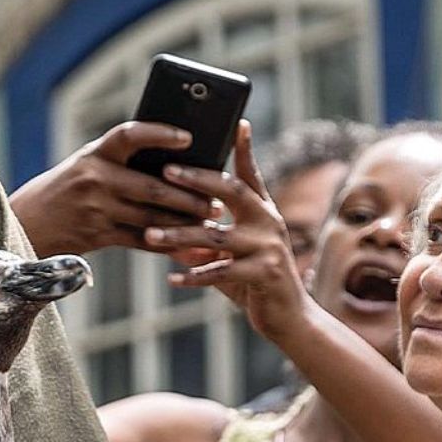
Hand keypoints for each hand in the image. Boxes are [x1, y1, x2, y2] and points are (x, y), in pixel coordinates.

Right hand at [8, 121, 215, 255]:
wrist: (27, 222)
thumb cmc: (66, 188)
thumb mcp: (86, 165)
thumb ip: (122, 161)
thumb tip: (173, 160)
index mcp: (94, 154)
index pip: (129, 135)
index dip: (159, 134)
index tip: (187, 137)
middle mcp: (95, 179)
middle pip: (152, 187)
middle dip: (188, 196)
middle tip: (217, 200)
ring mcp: (96, 209)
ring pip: (150, 218)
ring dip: (184, 222)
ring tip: (210, 221)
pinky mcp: (97, 235)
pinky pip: (140, 241)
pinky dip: (167, 245)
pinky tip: (187, 247)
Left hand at [146, 122, 312, 342]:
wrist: (290, 318)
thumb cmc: (257, 280)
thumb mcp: (239, 250)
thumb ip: (215, 233)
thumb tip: (177, 221)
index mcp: (263, 211)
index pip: (251, 173)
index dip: (244, 148)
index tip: (237, 123)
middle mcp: (269, 222)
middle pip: (231, 192)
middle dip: (197, 180)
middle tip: (166, 172)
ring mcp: (268, 247)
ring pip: (216, 236)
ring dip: (180, 235)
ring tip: (151, 234)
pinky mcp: (263, 274)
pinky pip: (221, 272)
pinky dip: (193, 276)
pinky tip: (171, 278)